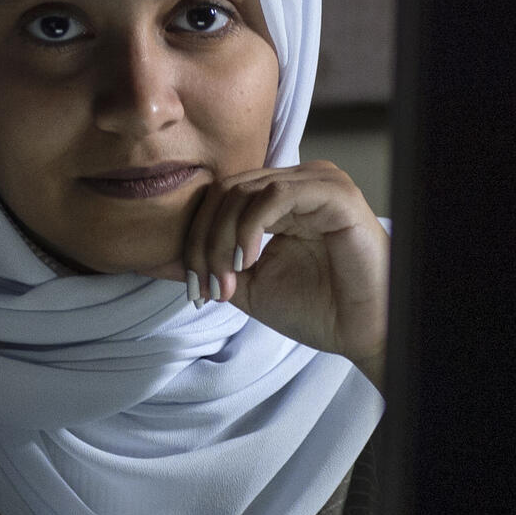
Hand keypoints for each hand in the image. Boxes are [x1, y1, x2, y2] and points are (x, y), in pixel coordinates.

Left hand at [180, 160, 387, 385]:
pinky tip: (247, 261)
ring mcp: (317, 183)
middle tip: (206, 289)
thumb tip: (154, 257)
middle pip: (224, 192)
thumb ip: (209, 265)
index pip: (217, 199)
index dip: (194, 241)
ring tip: (227, 282)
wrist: (361, 332)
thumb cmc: (317, 308)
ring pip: (244, 192)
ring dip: (222, 241)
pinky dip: (251, 228)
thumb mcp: (247, 286)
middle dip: (203, 244)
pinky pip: (277, 195)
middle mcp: (296, 182)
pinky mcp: (336, 194)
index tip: (193, 290)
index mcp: (278, 198)